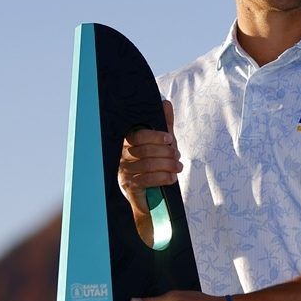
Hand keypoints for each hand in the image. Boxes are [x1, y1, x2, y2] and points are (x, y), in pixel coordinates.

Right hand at [118, 100, 181, 246]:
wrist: (150, 197)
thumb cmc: (155, 165)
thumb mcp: (162, 143)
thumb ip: (164, 124)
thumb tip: (166, 103)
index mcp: (128, 142)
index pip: (139, 135)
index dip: (156, 136)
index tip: (170, 139)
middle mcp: (122, 156)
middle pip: (145, 150)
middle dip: (166, 153)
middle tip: (178, 156)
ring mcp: (124, 172)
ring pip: (148, 165)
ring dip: (168, 165)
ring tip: (178, 167)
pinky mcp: (129, 186)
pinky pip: (147, 179)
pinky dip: (163, 177)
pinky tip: (172, 177)